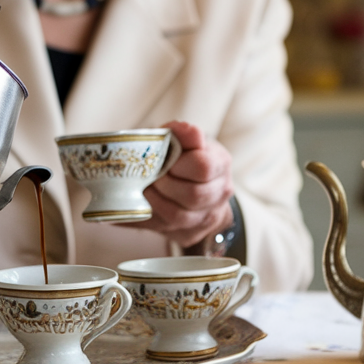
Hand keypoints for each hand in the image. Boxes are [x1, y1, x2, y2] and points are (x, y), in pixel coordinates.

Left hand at [131, 121, 234, 247]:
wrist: (195, 186)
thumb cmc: (184, 158)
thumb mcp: (183, 139)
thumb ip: (182, 132)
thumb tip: (188, 130)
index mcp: (220, 163)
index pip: (202, 166)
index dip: (177, 163)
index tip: (164, 159)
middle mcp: (220, 192)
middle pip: (193, 195)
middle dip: (165, 184)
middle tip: (151, 176)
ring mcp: (208, 216)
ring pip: (179, 216)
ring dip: (155, 201)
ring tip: (145, 189)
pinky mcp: (191, 233)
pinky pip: (167, 229)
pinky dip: (149, 215)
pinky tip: (142, 203)